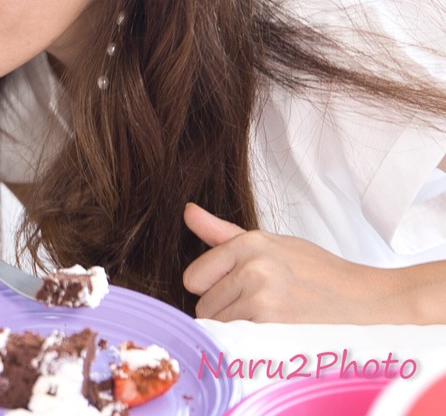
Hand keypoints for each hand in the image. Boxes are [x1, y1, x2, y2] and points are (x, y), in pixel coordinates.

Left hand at [182, 203, 393, 322]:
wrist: (364, 299)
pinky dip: (250, 341)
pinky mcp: (272, 322)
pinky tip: (274, 331)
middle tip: (261, 304)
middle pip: (203, 304)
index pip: (194, 277)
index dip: (211, 288)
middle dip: (225, 309)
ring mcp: (261, 294)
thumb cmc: (316, 272)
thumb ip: (221, 233)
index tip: (236, 289)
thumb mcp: (270, 244)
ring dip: (238, 328)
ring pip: (219, 324)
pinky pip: (236, 339)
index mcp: (248, 242)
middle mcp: (252, 265)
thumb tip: (187, 211)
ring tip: (271, 317)